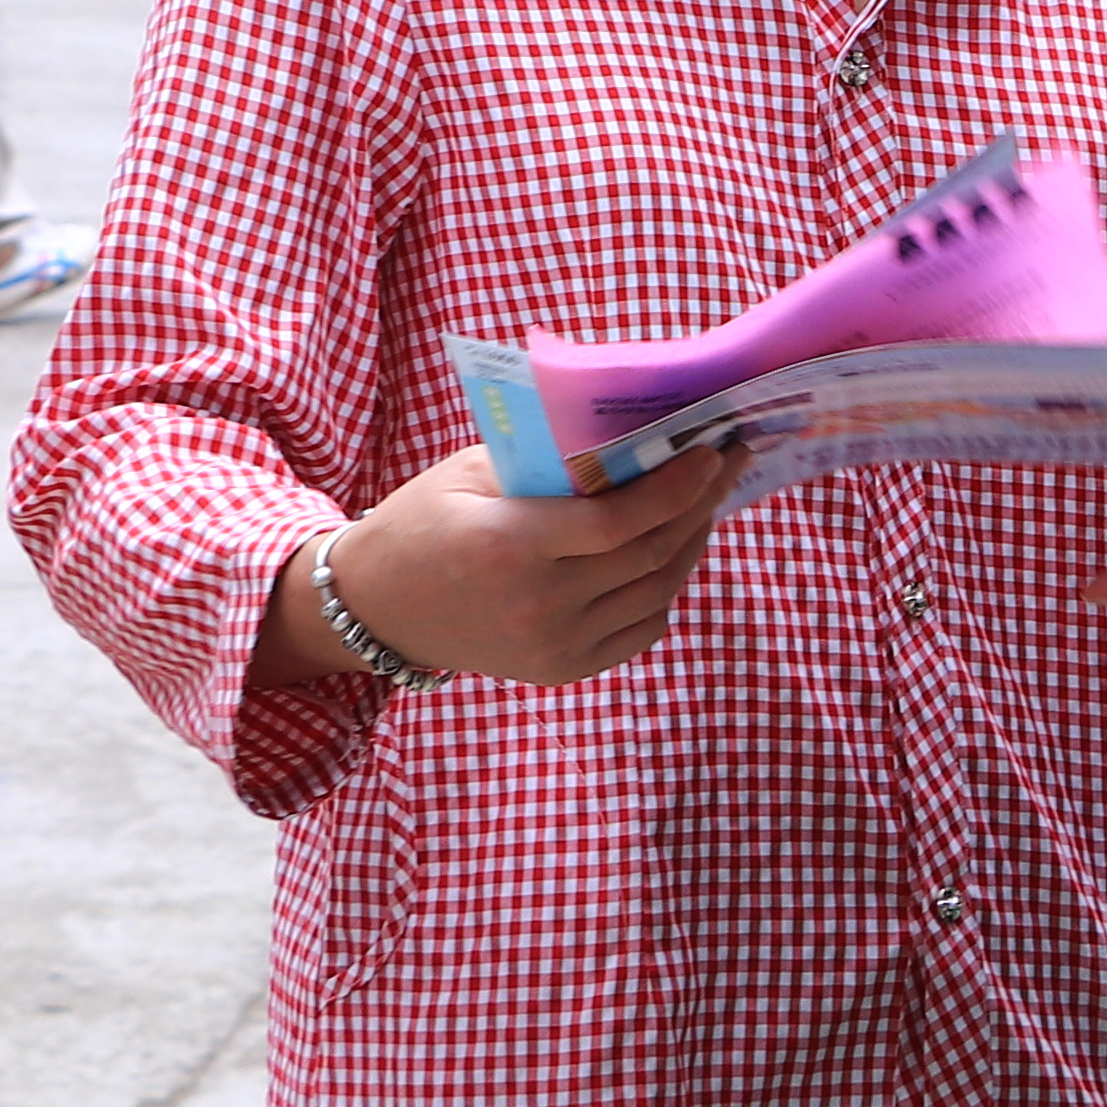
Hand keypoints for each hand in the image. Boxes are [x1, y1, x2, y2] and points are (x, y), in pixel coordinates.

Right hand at [296, 443, 741, 689]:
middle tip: (728, 462)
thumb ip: (550, 459)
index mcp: (512, 547)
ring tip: (706, 501)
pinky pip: (641, 628)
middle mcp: (539, 606)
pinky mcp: (562, 670)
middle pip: (650, 555)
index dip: (677, 487)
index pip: (621, 522)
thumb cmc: (425, 520)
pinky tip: (671, 550)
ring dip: (691, 543)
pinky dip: (666, 588)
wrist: (379, 606)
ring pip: (656, 592)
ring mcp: (555, 646)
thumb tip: (634, 435)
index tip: (712, 449)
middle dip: (700, 504)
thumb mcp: (475, 471)